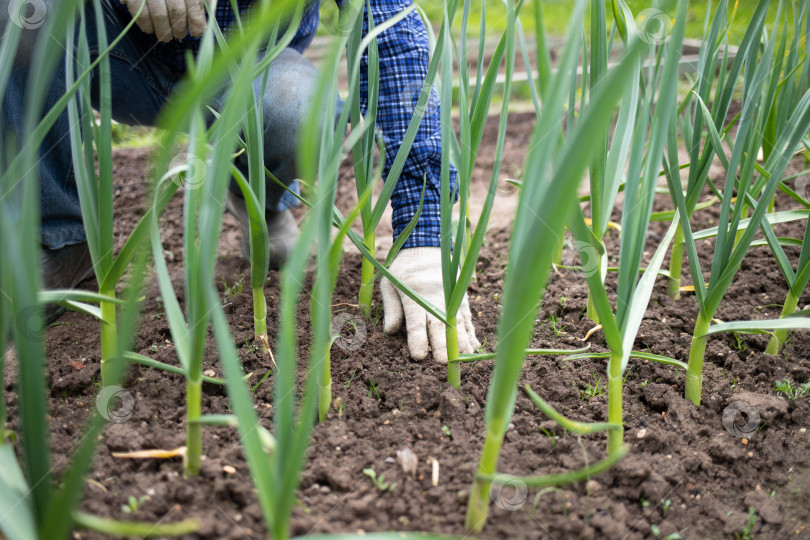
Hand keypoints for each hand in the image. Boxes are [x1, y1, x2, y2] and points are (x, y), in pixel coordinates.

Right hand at [121, 0, 206, 41]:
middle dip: (179, 28)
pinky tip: (149, 29)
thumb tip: (204, 15)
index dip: (197, 21)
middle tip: (179, 35)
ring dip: (164, 31)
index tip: (197, 33)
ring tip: (166, 37)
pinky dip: (146, 25)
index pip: (194, 3)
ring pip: (159, 15)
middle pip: (177, 12)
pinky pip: (140, 13)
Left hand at [380, 247, 479, 363]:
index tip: (419, 356)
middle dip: (443, 345)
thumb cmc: (404, 268)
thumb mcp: (389, 283)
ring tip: (464, 360)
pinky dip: (471, 333)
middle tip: (445, 364)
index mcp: (414, 296)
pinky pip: (468, 318)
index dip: (417, 339)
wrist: (428, 245)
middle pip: (440, 325)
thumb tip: (391, 331)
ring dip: (461, 342)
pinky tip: (474, 348)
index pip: (416, 322)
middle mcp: (435, 298)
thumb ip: (391, 308)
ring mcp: (451, 298)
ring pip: (458, 323)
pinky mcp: (461, 298)